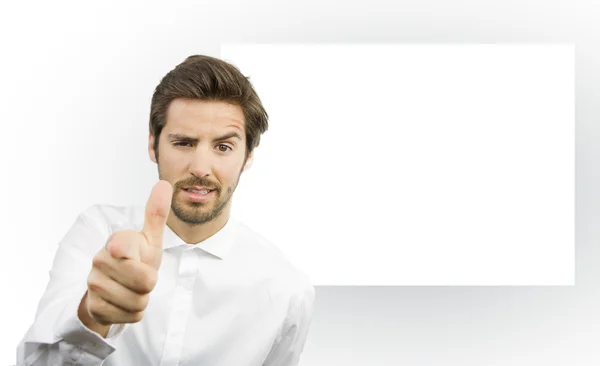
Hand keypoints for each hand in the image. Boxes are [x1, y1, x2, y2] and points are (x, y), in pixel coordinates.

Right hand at [81, 180, 172, 326]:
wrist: (111, 287)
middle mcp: (100, 261)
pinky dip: (132, 313)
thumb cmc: (136, 259)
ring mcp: (94, 285)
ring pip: (138, 302)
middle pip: (146, 283)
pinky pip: (130, 316)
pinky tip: (123, 302)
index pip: (128, 251)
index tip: (127, 254)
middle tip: (141, 276)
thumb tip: (163, 183)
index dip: (142, 263)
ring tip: (132, 288)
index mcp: (117, 242)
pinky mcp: (94, 308)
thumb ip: (157, 213)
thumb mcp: (150, 239)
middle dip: (149, 284)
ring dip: (141, 299)